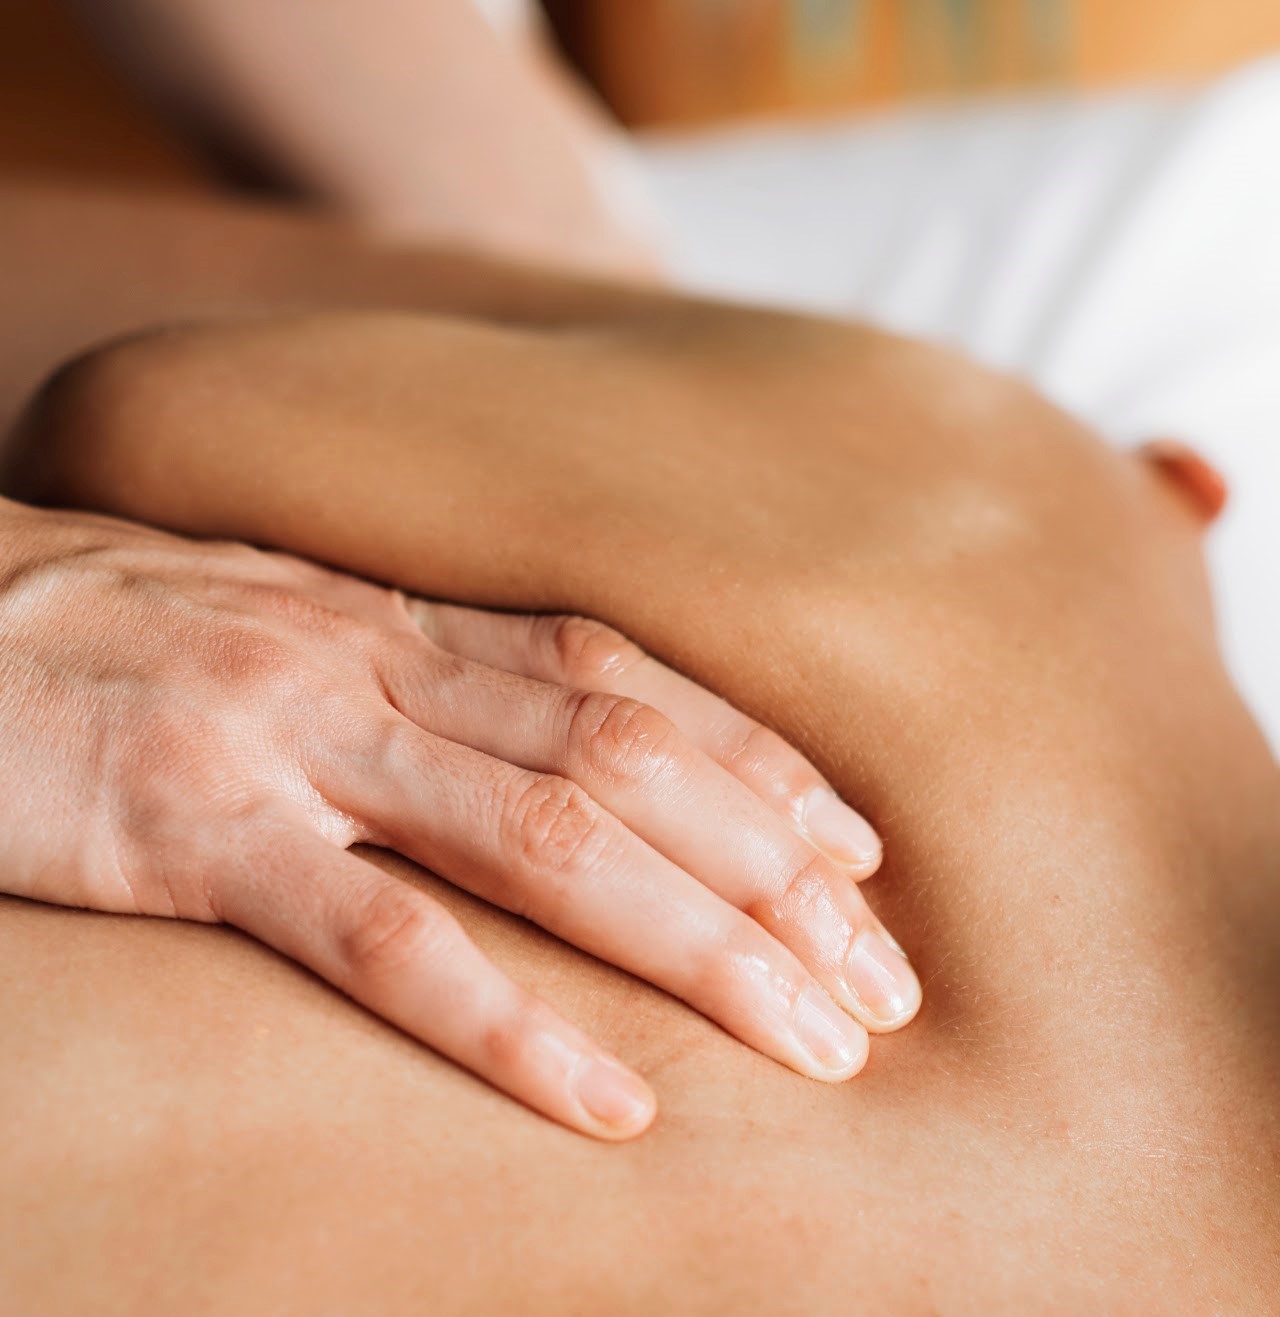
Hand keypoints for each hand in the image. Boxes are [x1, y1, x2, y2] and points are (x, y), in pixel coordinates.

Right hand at [0, 499, 917, 1139]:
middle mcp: (375, 663)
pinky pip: (380, 939)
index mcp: (400, 617)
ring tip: (807, 1040)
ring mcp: (290, 739)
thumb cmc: (112, 633)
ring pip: (546, 838)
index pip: (629, 677)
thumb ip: (408, 674)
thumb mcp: (284, 629)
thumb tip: (529, 741)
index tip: (860, 852)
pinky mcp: (191, 832)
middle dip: (771, 874)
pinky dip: (506, 1025)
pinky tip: (607, 1105)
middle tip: (879, 979)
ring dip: (693, 945)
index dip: (758, 762)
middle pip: (627, 761)